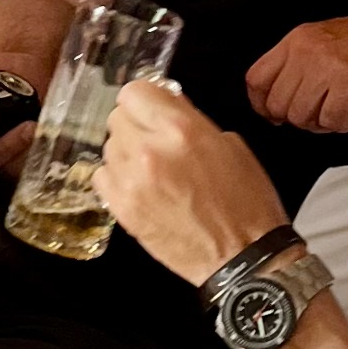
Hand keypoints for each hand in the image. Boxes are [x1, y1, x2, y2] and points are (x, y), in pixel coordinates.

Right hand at [0, 63, 32, 180]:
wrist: (29, 73)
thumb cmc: (1, 73)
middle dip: (0, 149)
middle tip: (23, 130)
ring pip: (2, 167)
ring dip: (20, 152)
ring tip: (35, 129)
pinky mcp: (18, 159)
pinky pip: (21, 167)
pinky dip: (32, 154)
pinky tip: (42, 137)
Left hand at [98, 79, 285, 286]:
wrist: (242, 256)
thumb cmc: (245, 202)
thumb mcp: (230, 146)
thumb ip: (191, 121)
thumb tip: (168, 107)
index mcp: (181, 129)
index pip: (134, 92)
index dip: (145, 100)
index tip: (152, 110)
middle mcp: (149, 150)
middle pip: (117, 118)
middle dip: (135, 125)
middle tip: (154, 141)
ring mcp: (131, 181)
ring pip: (109, 147)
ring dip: (126, 152)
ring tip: (151, 170)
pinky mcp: (122, 209)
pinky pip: (102, 177)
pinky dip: (116, 178)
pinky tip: (139, 187)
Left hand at [245, 7, 347, 135]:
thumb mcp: (327, 41)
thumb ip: (300, 64)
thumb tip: (279, 99)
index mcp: (297, 40)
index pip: (256, 78)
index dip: (262, 105)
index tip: (274, 116)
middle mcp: (306, 51)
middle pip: (278, 104)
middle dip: (298, 119)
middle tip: (320, 115)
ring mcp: (326, 67)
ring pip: (301, 116)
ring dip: (322, 123)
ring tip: (342, 110)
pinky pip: (330, 120)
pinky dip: (344, 124)